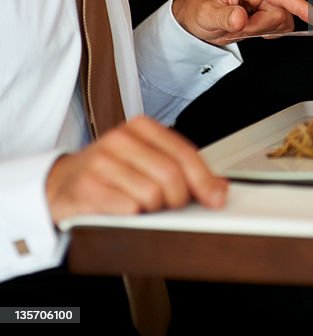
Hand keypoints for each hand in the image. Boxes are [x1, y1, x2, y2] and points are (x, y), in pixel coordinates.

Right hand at [46, 116, 226, 223]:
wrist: (62, 183)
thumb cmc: (111, 172)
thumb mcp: (147, 160)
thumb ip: (183, 170)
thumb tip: (219, 189)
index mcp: (142, 127)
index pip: (184, 153)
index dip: (204, 180)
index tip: (216, 199)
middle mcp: (121, 139)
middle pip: (171, 177)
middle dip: (177, 200)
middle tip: (168, 205)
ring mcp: (102, 161)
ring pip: (151, 196)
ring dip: (151, 210)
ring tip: (141, 205)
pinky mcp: (87, 186)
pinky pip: (127, 209)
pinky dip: (131, 216)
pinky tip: (123, 210)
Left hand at [172, 0, 308, 43]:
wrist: (199, 18)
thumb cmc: (201, 10)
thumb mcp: (207, 15)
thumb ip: (225, 17)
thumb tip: (240, 18)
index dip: (297, 5)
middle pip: (282, 9)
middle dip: (262, 25)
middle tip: (242, 27)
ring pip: (283, 18)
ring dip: (264, 29)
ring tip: (243, 26)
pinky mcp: (272, 3)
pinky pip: (282, 23)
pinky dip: (267, 30)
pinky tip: (252, 26)